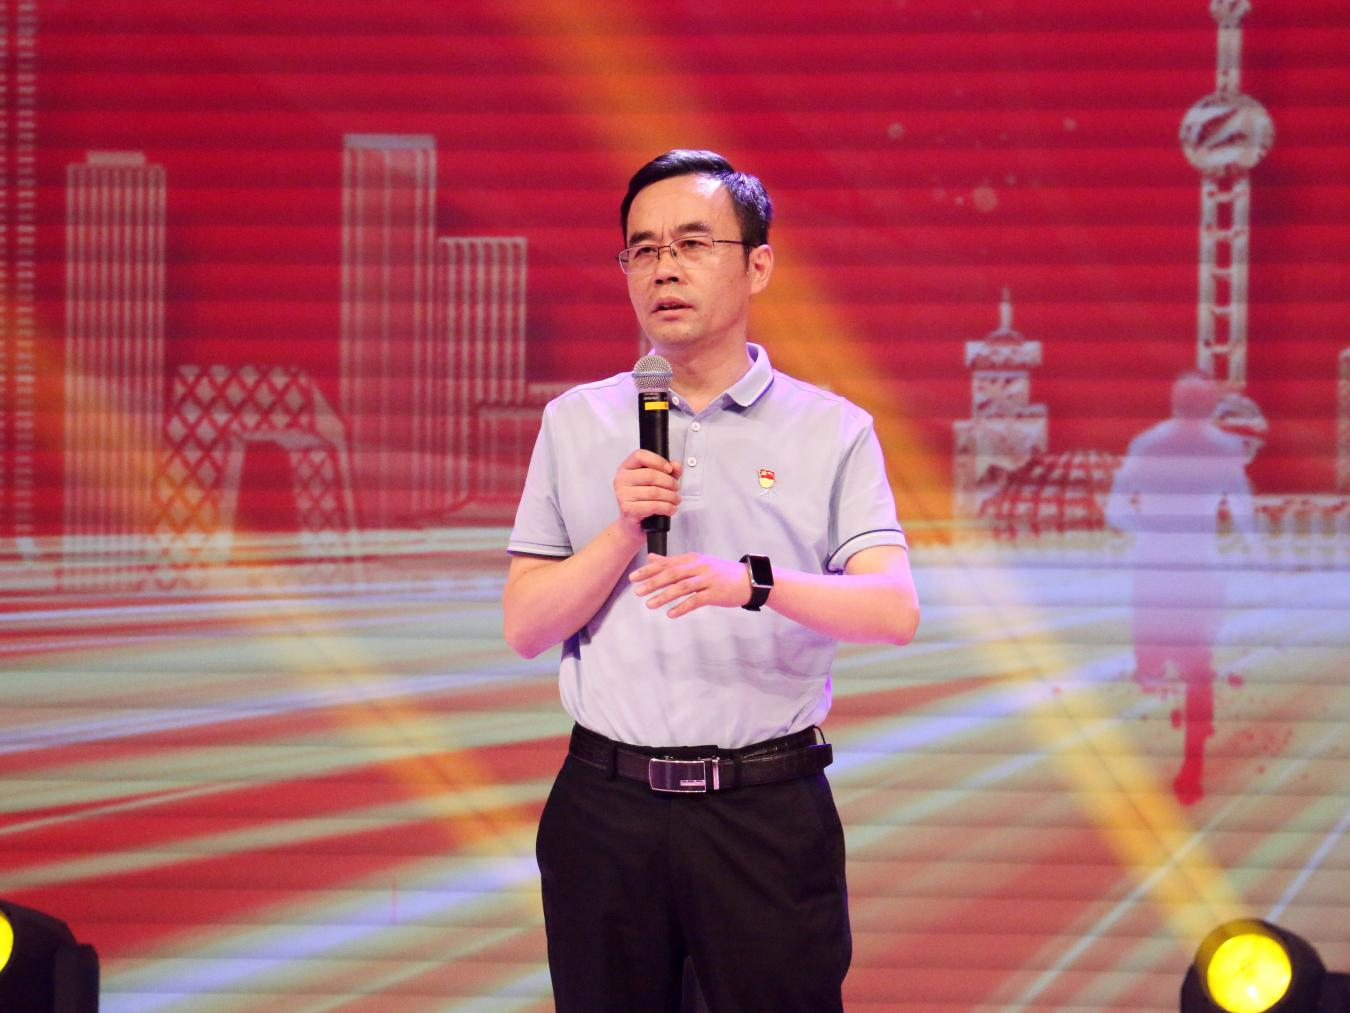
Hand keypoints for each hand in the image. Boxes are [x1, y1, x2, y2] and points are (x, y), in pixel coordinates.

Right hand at [613, 449, 682, 537]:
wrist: (632, 526)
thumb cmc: (643, 502)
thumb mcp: (657, 483)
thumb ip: (668, 472)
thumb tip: (676, 466)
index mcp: (626, 468)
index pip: (640, 455)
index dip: (658, 461)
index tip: (669, 469)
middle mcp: (621, 480)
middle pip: (651, 475)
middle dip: (669, 482)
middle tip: (676, 488)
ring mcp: (623, 495)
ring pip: (655, 491)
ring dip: (671, 496)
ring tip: (675, 500)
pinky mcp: (628, 510)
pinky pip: (653, 506)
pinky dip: (667, 508)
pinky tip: (671, 509)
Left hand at [629, 552, 751, 617]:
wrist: (749, 580)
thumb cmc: (721, 573)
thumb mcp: (697, 563)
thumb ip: (673, 561)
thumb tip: (651, 557)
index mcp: (692, 559)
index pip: (667, 563)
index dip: (649, 570)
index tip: (634, 577)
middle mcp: (699, 567)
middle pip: (672, 573)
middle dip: (653, 582)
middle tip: (637, 591)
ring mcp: (707, 580)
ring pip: (682, 587)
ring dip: (664, 596)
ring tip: (649, 605)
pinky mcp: (715, 593)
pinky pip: (696, 600)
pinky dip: (682, 607)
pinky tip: (671, 614)